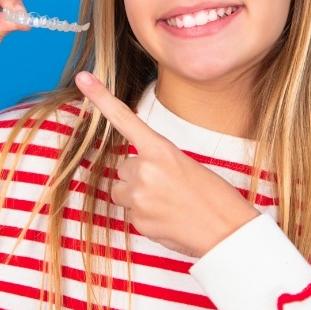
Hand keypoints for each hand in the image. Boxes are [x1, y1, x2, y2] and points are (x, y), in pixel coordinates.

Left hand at [75, 71, 259, 257]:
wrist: (228, 230)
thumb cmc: (214, 195)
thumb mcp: (186, 165)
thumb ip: (156, 162)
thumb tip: (134, 176)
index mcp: (161, 149)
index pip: (124, 118)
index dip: (100, 97)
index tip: (82, 78)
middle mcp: (145, 169)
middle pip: (123, 168)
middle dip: (139, 177)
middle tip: (168, 188)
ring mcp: (139, 196)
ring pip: (121, 192)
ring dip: (137, 197)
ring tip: (168, 204)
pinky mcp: (138, 221)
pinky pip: (130, 214)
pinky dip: (145, 217)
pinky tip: (168, 220)